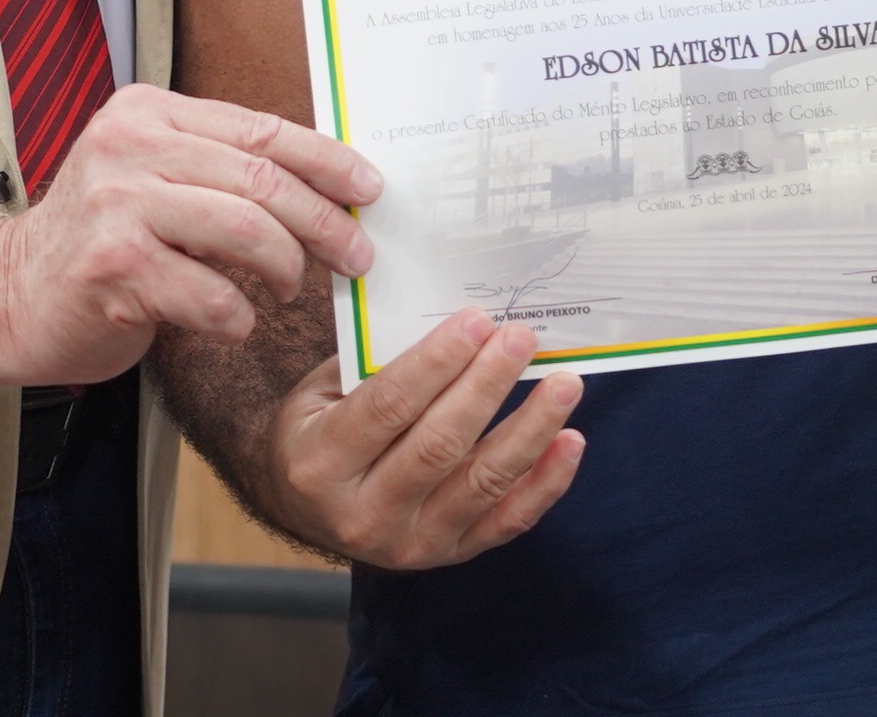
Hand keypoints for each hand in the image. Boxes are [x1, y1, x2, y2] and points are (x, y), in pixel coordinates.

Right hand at [0, 87, 379, 389]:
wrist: (7, 295)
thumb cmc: (101, 242)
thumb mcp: (152, 177)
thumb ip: (219, 168)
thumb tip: (328, 184)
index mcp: (148, 113)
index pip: (260, 128)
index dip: (326, 160)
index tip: (368, 188)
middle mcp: (129, 147)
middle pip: (261, 179)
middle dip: (324, 220)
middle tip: (356, 255)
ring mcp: (118, 206)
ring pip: (245, 229)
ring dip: (285, 267)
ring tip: (287, 288)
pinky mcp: (113, 269)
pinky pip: (211, 294)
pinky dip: (238, 315)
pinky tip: (233, 321)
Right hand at [245, 307, 586, 569]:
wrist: (306, 508)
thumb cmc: (318, 431)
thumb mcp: (320, 393)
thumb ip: (374, 363)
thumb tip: (451, 322)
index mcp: (320, 464)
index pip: (388, 407)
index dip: (436, 362)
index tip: (477, 321)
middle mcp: (363, 514)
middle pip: (440, 445)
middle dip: (487, 385)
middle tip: (521, 338)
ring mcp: (410, 543)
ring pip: (482, 483)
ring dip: (530, 429)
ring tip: (565, 384)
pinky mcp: (449, 555)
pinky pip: (508, 521)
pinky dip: (545, 483)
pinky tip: (570, 441)